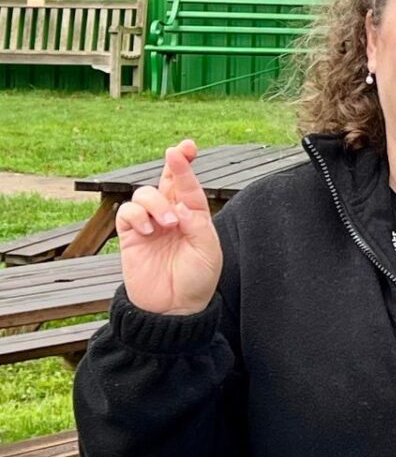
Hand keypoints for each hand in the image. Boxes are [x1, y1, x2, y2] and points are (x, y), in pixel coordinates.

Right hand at [116, 140, 222, 316]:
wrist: (174, 308)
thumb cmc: (197, 280)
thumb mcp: (208, 251)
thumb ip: (197, 226)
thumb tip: (179, 207)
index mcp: (194, 217)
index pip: (190, 186)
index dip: (186, 165)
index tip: (186, 147)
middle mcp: (172, 216)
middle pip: (167, 181)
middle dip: (172, 164)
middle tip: (176, 153)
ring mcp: (150, 225)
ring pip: (145, 194)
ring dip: (157, 203)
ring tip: (168, 224)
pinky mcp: (130, 236)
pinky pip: (127, 212)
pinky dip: (137, 215)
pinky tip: (148, 230)